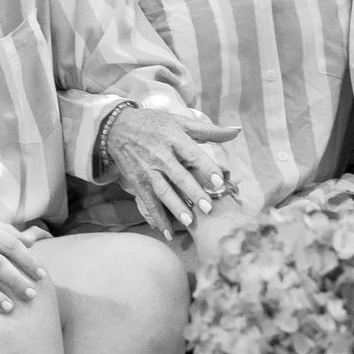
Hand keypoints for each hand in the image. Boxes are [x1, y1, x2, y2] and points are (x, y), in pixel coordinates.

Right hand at [104, 105, 241, 238]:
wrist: (117, 128)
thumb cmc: (154, 124)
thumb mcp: (180, 121)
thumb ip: (209, 130)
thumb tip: (236, 132)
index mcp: (174, 138)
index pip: (193, 154)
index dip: (206, 168)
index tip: (219, 181)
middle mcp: (161, 155)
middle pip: (179, 176)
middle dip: (193, 193)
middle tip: (208, 208)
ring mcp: (148, 170)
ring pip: (163, 191)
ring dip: (176, 208)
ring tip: (189, 222)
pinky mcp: (137, 182)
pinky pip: (148, 202)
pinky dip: (158, 218)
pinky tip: (168, 233)